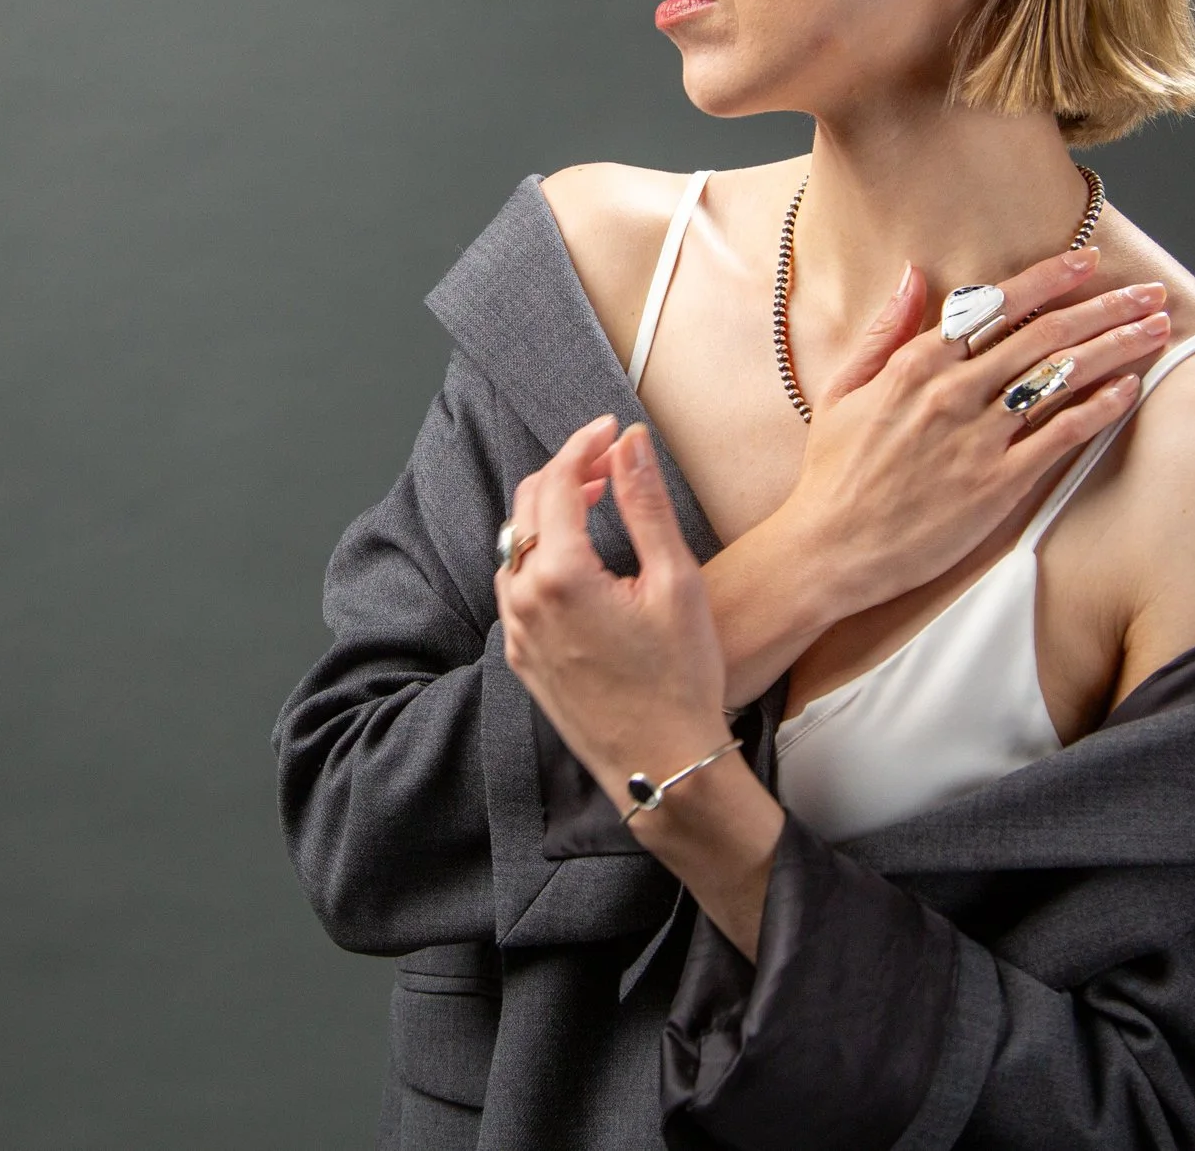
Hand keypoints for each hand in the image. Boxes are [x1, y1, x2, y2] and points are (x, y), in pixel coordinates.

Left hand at [498, 417, 735, 811]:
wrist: (663, 764)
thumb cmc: (680, 678)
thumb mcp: (674, 580)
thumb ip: (646, 503)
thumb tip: (629, 443)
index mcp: (561, 576)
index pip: (555, 481)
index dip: (583, 445)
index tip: (611, 430)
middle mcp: (524, 600)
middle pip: (526, 506)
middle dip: (564, 473)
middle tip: (609, 463)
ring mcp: (517, 632)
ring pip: (514, 546)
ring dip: (548, 514)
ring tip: (596, 504)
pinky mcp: (520, 658)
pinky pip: (515, 587)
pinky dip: (538, 556)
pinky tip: (578, 560)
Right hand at [771, 248, 1171, 625]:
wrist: (830, 551)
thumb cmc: (833, 474)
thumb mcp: (843, 389)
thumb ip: (886, 329)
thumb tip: (915, 273)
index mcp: (916, 364)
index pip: (995, 305)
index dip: (1048, 278)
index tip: (1087, 259)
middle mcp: (953, 392)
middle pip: (1044, 334)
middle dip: (1104, 306)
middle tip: (1148, 291)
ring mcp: (978, 438)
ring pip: (1061, 376)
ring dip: (1115, 346)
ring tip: (1156, 328)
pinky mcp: (998, 484)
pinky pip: (1061, 435)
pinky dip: (1100, 407)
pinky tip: (1129, 388)